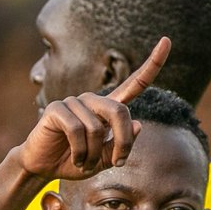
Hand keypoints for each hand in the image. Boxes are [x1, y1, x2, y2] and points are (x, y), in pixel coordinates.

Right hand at [18, 36, 169, 179]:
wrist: (43, 167)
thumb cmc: (75, 161)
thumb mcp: (104, 160)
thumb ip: (121, 145)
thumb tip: (139, 125)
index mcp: (108, 109)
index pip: (135, 84)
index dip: (152, 64)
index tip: (167, 41)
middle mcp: (92, 100)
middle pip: (120, 111)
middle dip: (123, 142)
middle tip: (117, 163)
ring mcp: (74, 102)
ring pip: (97, 128)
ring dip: (94, 154)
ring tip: (84, 162)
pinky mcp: (57, 108)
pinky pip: (77, 131)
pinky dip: (80, 152)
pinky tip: (75, 159)